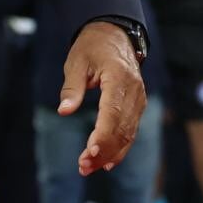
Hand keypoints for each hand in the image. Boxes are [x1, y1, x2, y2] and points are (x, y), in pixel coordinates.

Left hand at [58, 21, 145, 175]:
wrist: (114, 35)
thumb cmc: (92, 47)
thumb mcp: (76, 62)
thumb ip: (71, 88)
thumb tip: (64, 111)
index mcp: (119, 78)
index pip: (113, 113)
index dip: (103, 135)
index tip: (90, 151)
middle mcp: (134, 92)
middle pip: (122, 129)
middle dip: (103, 151)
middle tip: (83, 166)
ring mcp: (139, 100)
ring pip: (128, 134)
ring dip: (110, 154)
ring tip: (88, 167)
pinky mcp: (137, 106)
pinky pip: (131, 131)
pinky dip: (120, 148)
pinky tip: (107, 162)